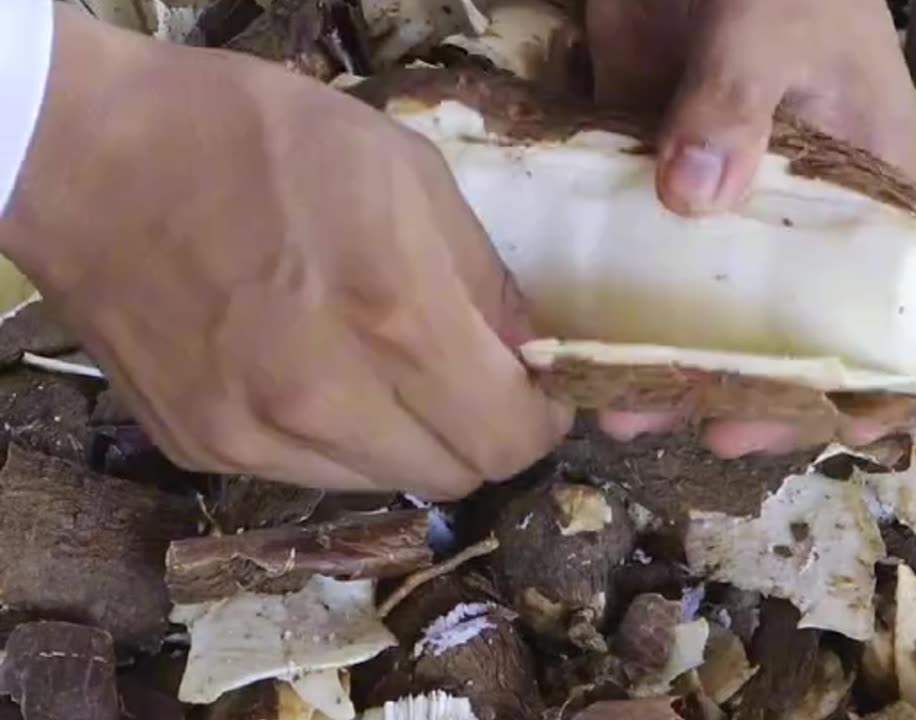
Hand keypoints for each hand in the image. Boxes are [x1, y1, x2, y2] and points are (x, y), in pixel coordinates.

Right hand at [0, 6, 571, 498]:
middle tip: (469, 380)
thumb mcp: (407, 172)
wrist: (93, 157)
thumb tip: (532, 353)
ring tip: (385, 372)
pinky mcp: (203, 450)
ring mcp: (257, 437)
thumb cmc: (264, 140)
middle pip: (457, 477)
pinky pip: (310, 476)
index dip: (541, 420)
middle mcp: (329, 400)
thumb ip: (485, 278)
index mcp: (398, 318)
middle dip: (483, 433)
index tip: (536, 390)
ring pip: (386, 484)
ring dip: (410, 441)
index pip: (512, 438)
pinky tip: (313, 376)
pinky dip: (337, 442)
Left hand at [584, 0, 915, 456]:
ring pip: (707, 314)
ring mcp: (722, 211)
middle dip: (759, 394)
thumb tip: (692, 201)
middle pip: (797, 334)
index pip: (902, 306)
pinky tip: (573, 351)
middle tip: (710, 431)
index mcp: (870, 190)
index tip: (841, 429)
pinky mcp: (649, 191)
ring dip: (669, 367)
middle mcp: (802, 221)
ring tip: (621, 412)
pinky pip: (634, 268)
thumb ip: (736, 106)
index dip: (886, 377)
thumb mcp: (771, 27)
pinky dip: (611, 312)